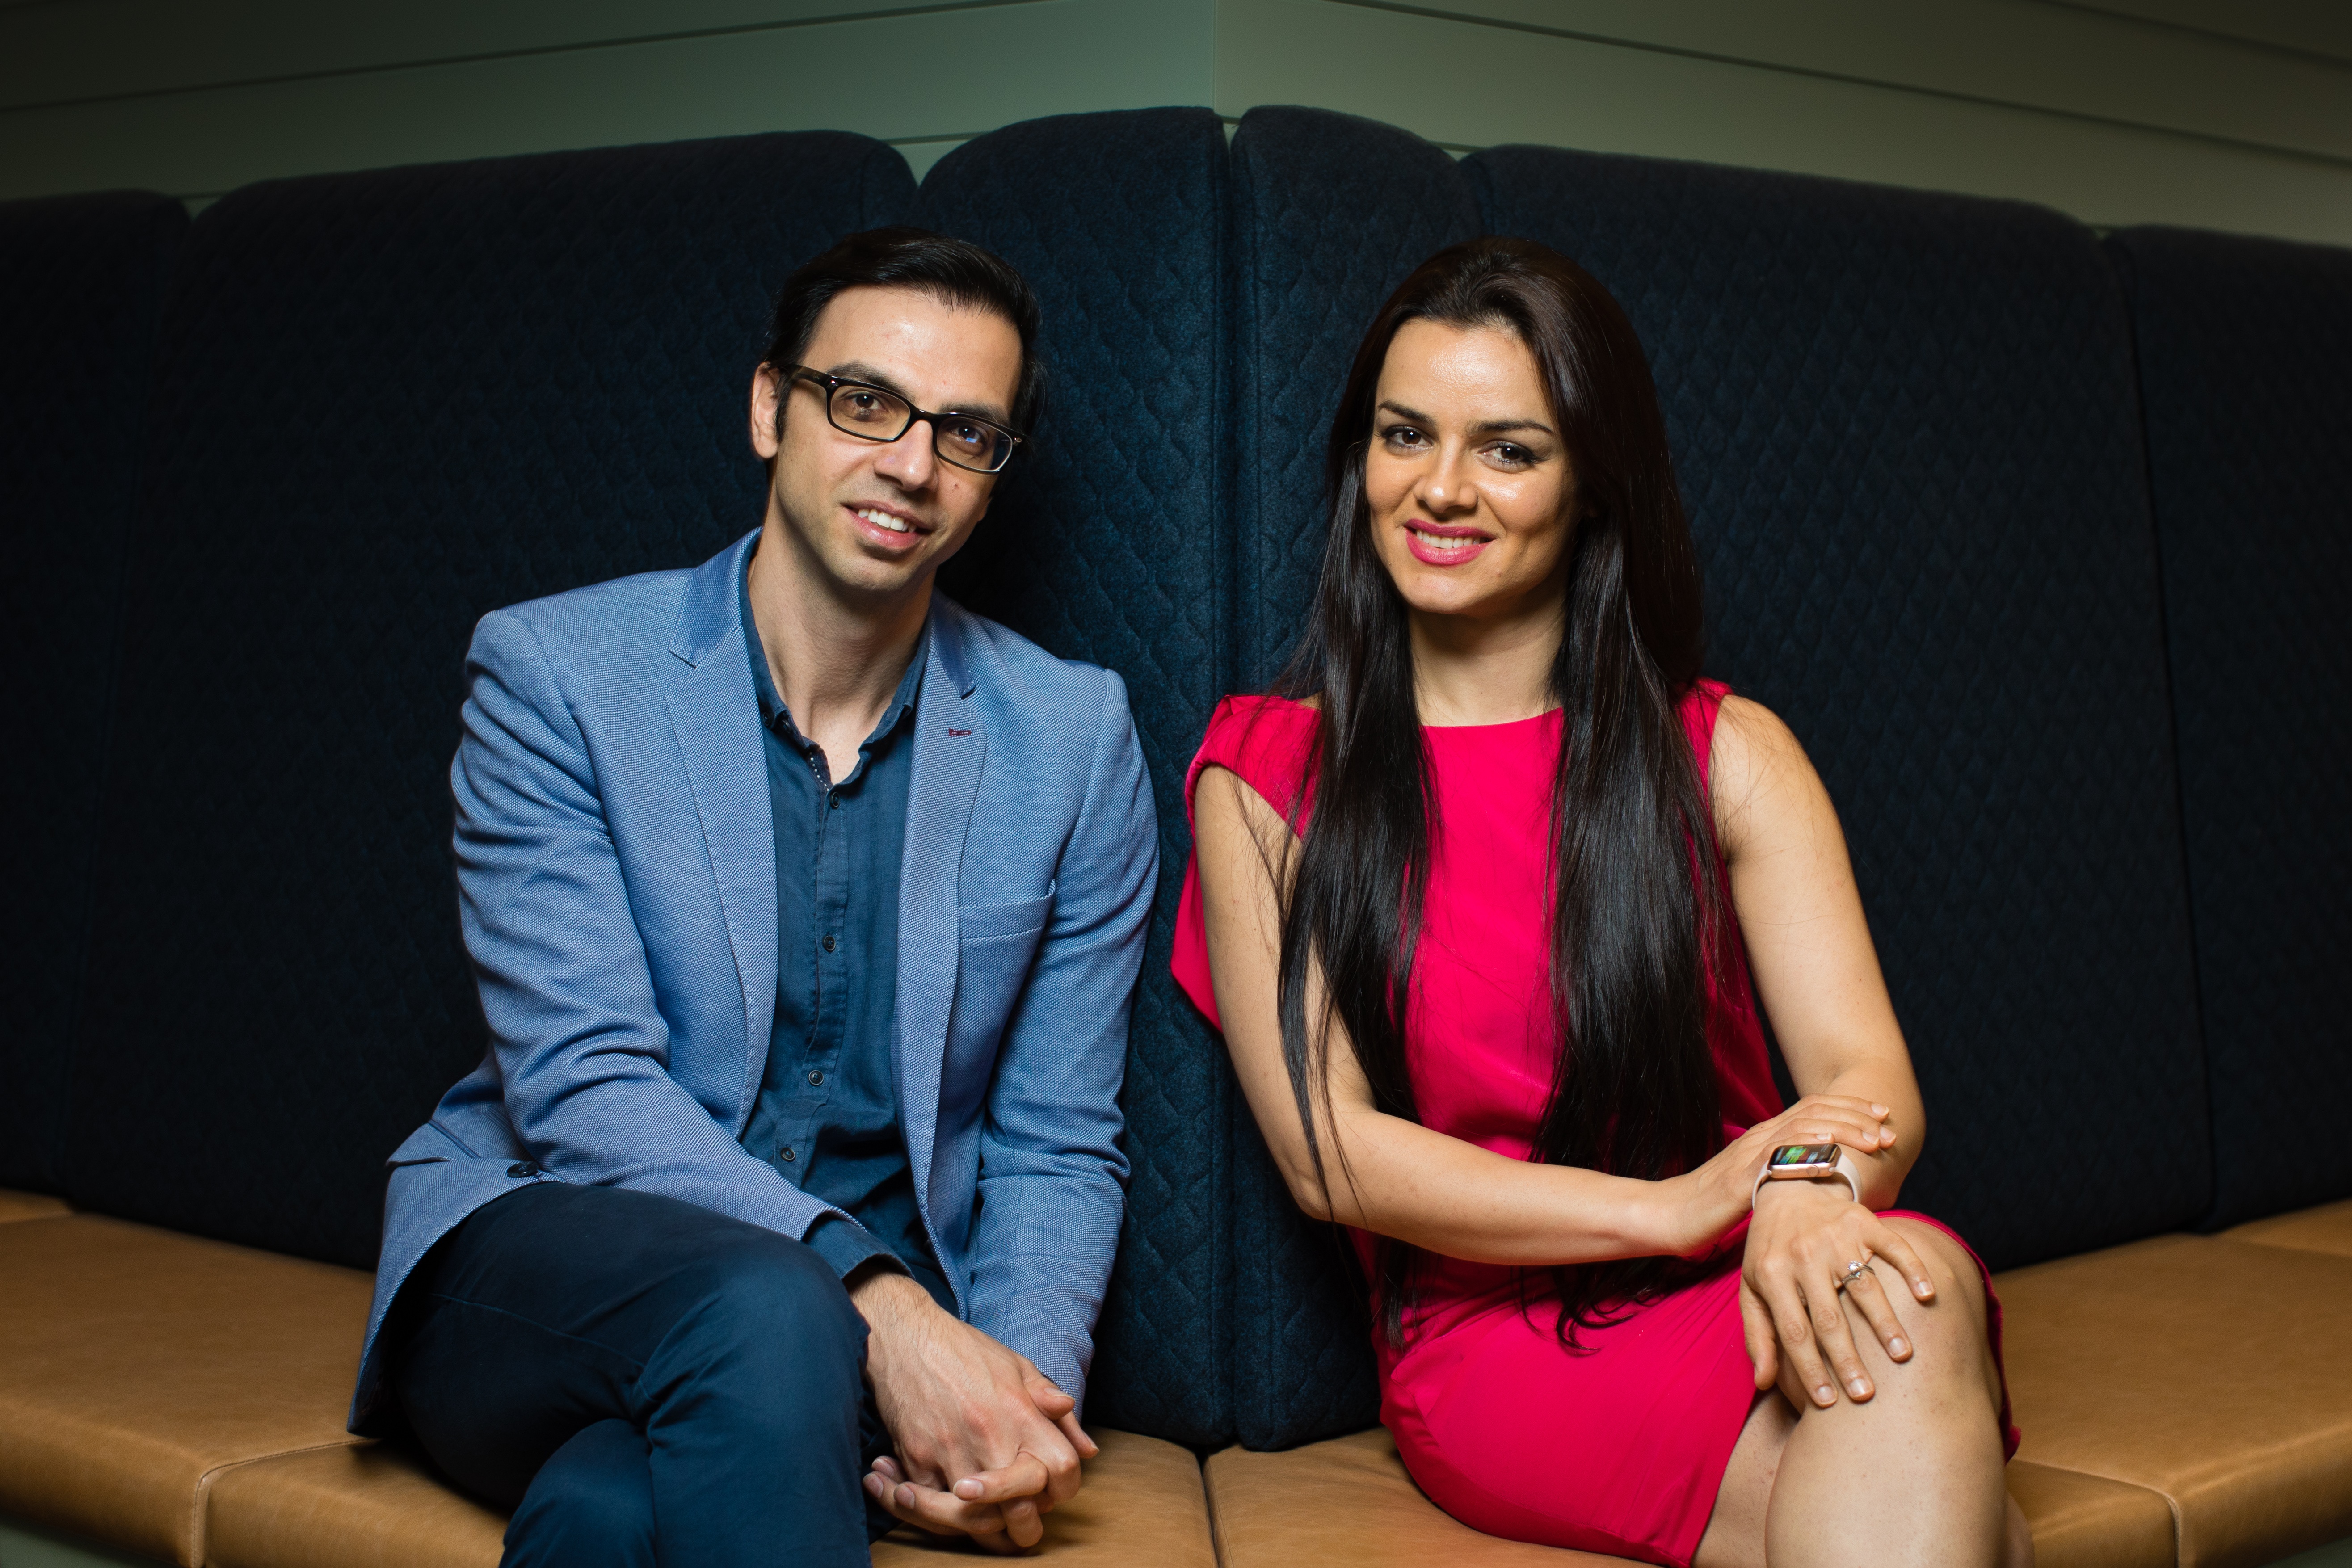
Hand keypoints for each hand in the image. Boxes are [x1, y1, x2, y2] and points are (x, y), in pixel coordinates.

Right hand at [850, 1270, 1097, 1548]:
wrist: (905, 1337)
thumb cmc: (965, 1352)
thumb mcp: (1019, 1368)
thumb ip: (1053, 1410)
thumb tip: (1088, 1450)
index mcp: (1020, 1412)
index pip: (1062, 1469)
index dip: (1064, 1487)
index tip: (1052, 1490)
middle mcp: (989, 1436)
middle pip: (1019, 1508)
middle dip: (1026, 1527)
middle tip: (1022, 1526)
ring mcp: (950, 1452)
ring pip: (975, 1519)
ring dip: (984, 1529)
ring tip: (987, 1525)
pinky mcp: (915, 1460)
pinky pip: (932, 1509)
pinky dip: (938, 1516)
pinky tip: (946, 1508)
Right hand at [1656, 1093, 1899, 1255]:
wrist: (1669, 1216)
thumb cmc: (1712, 1211)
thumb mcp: (1756, 1190)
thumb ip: (1784, 1181)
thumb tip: (1821, 1188)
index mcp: (1765, 1139)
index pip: (1813, 1110)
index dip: (1850, 1109)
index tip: (1882, 1118)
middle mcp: (1760, 1138)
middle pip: (1815, 1112)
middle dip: (1856, 1116)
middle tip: (1888, 1128)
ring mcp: (1751, 1153)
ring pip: (1804, 1127)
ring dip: (1844, 1130)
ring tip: (1875, 1140)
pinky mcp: (1742, 1174)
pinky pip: (1780, 1153)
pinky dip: (1809, 1147)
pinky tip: (1834, 1151)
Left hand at [1739, 1179, 1936, 1408]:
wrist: (1789, 1188)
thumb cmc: (1770, 1249)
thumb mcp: (1752, 1287)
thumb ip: (1758, 1334)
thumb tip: (1763, 1382)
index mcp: (1773, 1274)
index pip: (1794, 1331)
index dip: (1809, 1368)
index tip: (1828, 1403)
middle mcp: (1804, 1255)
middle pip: (1830, 1316)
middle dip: (1848, 1358)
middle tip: (1866, 1395)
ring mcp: (1835, 1237)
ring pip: (1864, 1285)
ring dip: (1884, 1323)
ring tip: (1902, 1356)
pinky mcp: (1863, 1220)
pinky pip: (1892, 1246)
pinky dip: (1912, 1269)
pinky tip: (1927, 1295)